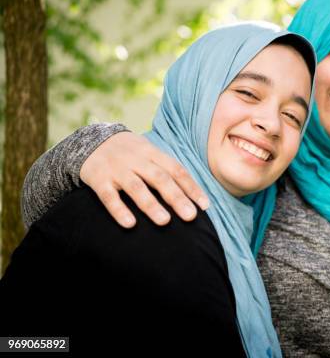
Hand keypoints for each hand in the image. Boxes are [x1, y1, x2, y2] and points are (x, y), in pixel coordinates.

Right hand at [80, 132, 208, 227]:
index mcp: (152, 152)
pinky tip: (130, 224)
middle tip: (190, 216)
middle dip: (176, 197)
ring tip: (165, 221)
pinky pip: (108, 196)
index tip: (204, 206)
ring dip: (151, 204)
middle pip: (159, 178)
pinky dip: (119, 210)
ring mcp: (117, 169)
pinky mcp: (98, 179)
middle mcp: (136, 160)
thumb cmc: (129, 153)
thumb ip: (167, 170)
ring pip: (136, 187)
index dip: (191, 187)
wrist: (89, 140)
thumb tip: (192, 195)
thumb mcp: (149, 153)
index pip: (176, 170)